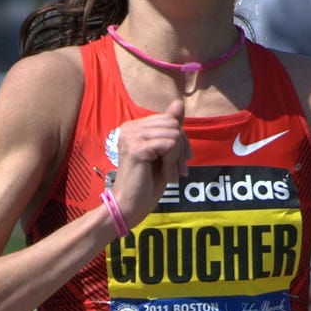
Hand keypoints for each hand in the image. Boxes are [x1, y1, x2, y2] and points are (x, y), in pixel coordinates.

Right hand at [108, 99, 188, 228]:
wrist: (128, 208)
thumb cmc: (145, 186)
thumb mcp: (164, 154)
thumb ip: (171, 129)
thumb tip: (179, 103)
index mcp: (133, 128)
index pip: (169, 120)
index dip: (180, 141)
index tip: (180, 163)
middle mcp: (129, 128)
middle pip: (173, 124)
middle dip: (182, 148)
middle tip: (178, 170)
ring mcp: (132, 137)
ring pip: (174, 134)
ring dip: (177, 158)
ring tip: (170, 175)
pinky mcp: (137, 148)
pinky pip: (170, 144)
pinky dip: (173, 162)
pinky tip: (167, 177)